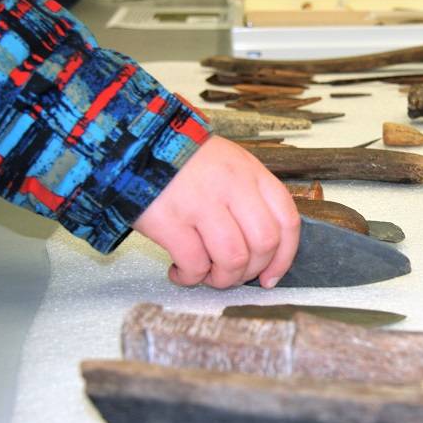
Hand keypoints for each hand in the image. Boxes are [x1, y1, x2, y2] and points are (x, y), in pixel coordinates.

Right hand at [133, 135, 299, 288]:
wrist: (136, 143)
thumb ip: (251, 198)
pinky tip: (180, 270)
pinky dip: (190, 277)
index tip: (270, 276)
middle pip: (264, 244)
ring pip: (233, 259)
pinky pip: (194, 264)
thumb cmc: (185, 161)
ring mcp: (201, 202)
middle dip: (250, 271)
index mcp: (252, 173)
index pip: (286, 221)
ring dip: (222, 279)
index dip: (284, 257)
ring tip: (206, 275)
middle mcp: (232, 186)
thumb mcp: (230, 164)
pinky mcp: (170, 220)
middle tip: (232, 275)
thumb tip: (263, 250)